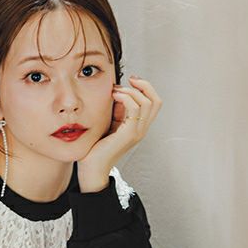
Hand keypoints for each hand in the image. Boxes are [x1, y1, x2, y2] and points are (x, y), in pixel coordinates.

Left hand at [77, 75, 162, 190]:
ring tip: (115, 91)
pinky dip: (126, 97)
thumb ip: (117, 110)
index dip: (145, 88)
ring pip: (147, 102)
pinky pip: (135, 108)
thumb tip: (118, 92)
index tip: (130, 81)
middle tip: (128, 80)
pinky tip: (114, 96)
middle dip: (144, 85)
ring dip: (131, 91)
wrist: (92, 167)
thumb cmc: (96, 147)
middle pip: (156, 100)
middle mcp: (141, 129)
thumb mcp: (110, 123)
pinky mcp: (129, 134)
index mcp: (139, 126)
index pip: (153, 102)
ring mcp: (137, 132)